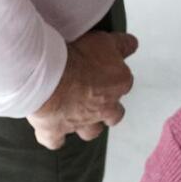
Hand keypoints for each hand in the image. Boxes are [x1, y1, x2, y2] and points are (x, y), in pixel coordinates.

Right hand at [29, 29, 137, 151]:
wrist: (48, 77)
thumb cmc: (77, 57)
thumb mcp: (105, 40)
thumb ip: (122, 45)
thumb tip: (131, 45)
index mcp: (119, 84)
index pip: (125, 80)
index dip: (116, 75)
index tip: (108, 70)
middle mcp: (104, 107)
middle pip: (114, 114)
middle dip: (109, 109)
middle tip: (98, 98)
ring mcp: (81, 123)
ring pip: (91, 131)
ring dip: (86, 125)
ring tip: (78, 116)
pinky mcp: (56, 131)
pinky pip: (56, 140)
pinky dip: (54, 136)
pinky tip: (50, 130)